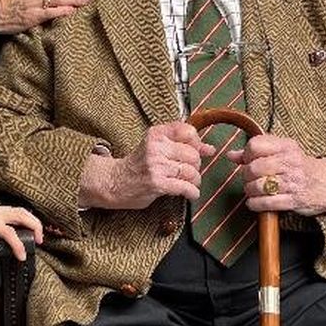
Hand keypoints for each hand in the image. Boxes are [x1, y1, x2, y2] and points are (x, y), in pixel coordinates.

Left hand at [0, 203, 43, 259]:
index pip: (8, 232)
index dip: (17, 245)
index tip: (22, 256)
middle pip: (20, 214)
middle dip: (34, 226)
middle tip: (40, 241)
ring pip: (18, 209)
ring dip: (31, 220)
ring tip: (37, 234)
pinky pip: (12, 210)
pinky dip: (23, 217)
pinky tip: (24, 227)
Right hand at [79, 123, 213, 209]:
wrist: (115, 182)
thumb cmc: (138, 165)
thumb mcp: (156, 147)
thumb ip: (182, 145)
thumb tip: (210, 149)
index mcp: (156, 134)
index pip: (188, 131)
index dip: (197, 143)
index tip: (195, 151)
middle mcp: (156, 147)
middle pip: (193, 154)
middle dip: (195, 166)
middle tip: (188, 171)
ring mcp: (156, 165)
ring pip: (191, 171)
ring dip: (194, 181)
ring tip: (188, 183)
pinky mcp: (157, 183)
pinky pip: (185, 187)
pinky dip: (192, 192)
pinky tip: (190, 194)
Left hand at [225, 135, 325, 215]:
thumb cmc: (300, 166)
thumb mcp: (283, 152)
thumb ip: (257, 152)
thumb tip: (231, 155)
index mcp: (286, 146)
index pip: (255, 145)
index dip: (247, 155)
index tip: (249, 161)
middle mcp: (290, 162)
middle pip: (254, 167)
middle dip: (246, 176)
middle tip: (249, 179)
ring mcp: (293, 182)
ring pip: (258, 186)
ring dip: (250, 191)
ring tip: (253, 191)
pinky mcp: (294, 200)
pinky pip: (266, 203)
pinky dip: (255, 204)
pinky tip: (255, 202)